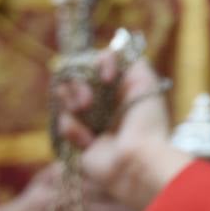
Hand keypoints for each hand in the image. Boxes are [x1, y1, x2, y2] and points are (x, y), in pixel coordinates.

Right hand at [55, 56, 191, 210]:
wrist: (135, 161)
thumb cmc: (146, 124)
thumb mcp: (146, 83)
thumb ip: (131, 61)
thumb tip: (114, 49)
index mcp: (120, 86)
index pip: (97, 63)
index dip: (99, 65)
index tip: (108, 77)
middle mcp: (104, 101)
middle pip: (76, 77)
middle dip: (79, 86)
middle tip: (88, 102)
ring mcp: (89, 120)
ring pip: (64, 97)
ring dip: (72, 103)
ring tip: (84, 115)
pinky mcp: (76, 140)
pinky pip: (63, 124)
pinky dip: (74, 130)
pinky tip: (88, 141)